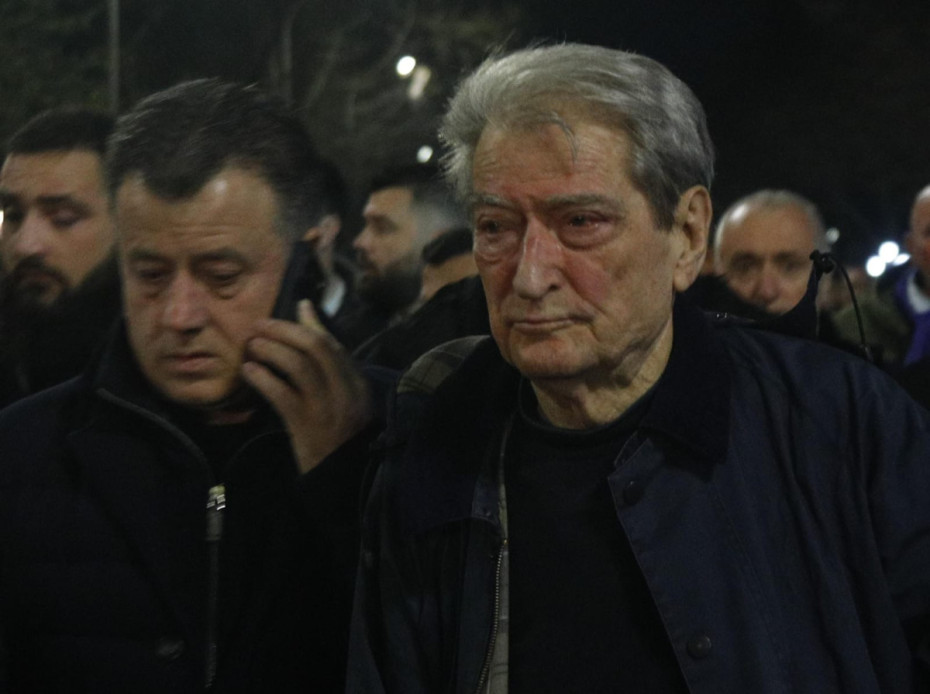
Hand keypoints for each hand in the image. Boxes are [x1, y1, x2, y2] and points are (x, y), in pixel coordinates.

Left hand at [242, 300, 370, 473]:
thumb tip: (306, 308)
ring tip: (252, 346)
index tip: (278, 318)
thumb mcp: (344, 394)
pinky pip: (281, 394)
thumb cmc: (340, 432)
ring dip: (271, 350)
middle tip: (259, 326)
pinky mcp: (304, 425)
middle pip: (315, 348)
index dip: (302, 326)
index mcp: (356, 382)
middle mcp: (344, 391)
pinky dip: (263, 378)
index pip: (331, 345)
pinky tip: (249, 371)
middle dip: (284, 331)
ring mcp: (325, 408)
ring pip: (298, 366)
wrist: (341, 476)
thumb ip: (327, 356)